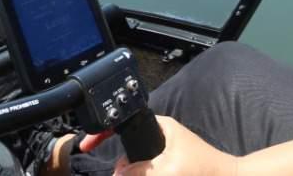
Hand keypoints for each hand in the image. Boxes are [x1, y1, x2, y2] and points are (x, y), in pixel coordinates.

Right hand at [98, 116, 239, 175]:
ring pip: (135, 165)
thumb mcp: (168, 170)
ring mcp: (163, 155)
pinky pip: (146, 172)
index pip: (125, 122)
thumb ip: (140, 171)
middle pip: (127, 150)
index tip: (86, 144)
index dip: (103, 133)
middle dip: (121, 166)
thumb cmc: (206, 171)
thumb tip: (118, 173)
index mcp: (160, 127)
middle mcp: (159, 138)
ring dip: (131, 173)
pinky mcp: (168, 169)